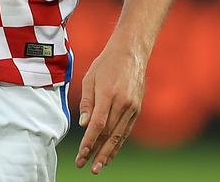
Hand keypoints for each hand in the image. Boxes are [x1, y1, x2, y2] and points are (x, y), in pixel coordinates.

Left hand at [75, 43, 146, 173]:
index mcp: (108, 94)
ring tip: (99, 166)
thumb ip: (86, 102)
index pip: (98, 124)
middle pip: (109, 134)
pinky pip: (126, 130)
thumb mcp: (89, 78)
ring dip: (108, 152)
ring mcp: (132, 108)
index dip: (90, 141)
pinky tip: (111, 152)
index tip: (82, 153)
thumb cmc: (106, 63)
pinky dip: (118, 143)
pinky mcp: (137, 109)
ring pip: (119, 136)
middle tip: (88, 167)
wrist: (131, 52)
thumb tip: (83, 125)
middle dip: (97, 152)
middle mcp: (122, 103)